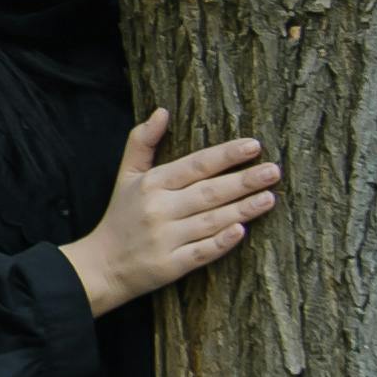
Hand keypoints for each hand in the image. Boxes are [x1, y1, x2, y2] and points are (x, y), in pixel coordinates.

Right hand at [70, 106, 278, 316]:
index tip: (254, 146)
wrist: (102, 266)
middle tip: (273, 171)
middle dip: (244, 181)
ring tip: (269, 198)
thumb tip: (162, 111)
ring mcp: (166, 239)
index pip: (196, 165)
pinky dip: (221, 242)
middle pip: (209, 192)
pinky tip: (241, 232)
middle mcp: (160, 209)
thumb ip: (142, 141)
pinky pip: (201, 252)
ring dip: (243, 209)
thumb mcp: (126, 175)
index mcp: (152, 184)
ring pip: (211, 221)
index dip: (226, 155)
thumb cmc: (121, 216)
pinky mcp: (171, 266)